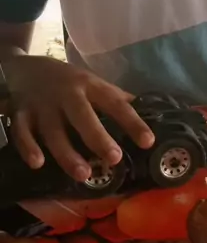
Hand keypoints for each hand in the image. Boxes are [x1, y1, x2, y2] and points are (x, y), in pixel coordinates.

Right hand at [5, 56, 154, 180]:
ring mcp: (42, 105)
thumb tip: (150, 111)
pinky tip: (38, 163)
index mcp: (89, 86)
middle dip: (98, 137)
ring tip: (84, 174)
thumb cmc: (68, 81)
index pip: (114, 103)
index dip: (132, 122)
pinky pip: (21, 132)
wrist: (26, 68)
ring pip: (54, 130)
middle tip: (115, 158)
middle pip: (82, 116)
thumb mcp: (92, 83)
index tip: (148, 141)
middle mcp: (67, 95)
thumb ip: (115, 98)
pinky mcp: (21, 114)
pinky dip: (28, 147)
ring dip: (67, 153)